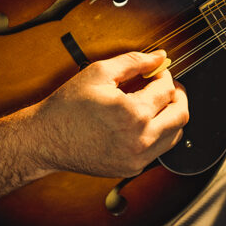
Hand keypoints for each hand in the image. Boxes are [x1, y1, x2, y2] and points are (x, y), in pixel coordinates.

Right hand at [33, 50, 187, 177]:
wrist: (45, 140)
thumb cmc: (68, 106)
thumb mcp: (100, 72)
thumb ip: (135, 61)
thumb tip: (160, 57)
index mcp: (133, 113)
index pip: (167, 89)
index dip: (164, 74)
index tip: (157, 71)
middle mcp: (140, 139)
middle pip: (180, 114)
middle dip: (177, 94)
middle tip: (166, 85)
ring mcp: (137, 158)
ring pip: (176, 134)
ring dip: (172, 114)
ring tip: (158, 102)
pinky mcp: (132, 168)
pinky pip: (161, 149)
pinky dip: (161, 132)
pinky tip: (147, 120)